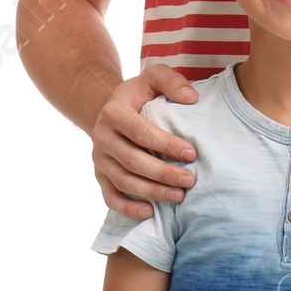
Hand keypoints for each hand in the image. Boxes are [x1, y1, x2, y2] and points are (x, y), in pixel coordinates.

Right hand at [92, 66, 199, 220]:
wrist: (110, 109)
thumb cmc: (140, 94)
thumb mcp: (153, 77)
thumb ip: (171, 80)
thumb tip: (191, 98)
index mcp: (114, 113)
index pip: (141, 132)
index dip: (166, 145)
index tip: (192, 154)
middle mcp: (101, 137)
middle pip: (132, 161)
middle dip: (163, 174)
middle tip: (190, 181)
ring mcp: (99, 159)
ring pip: (123, 181)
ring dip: (151, 192)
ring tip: (178, 197)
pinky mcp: (99, 176)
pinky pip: (110, 196)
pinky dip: (127, 208)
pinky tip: (149, 212)